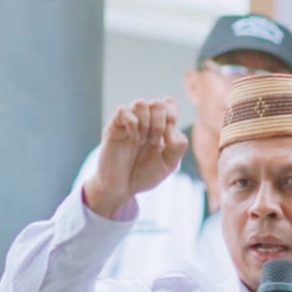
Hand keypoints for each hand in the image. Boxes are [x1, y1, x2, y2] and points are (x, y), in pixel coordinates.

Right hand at [84, 99, 187, 217]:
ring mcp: (129, 122)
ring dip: (146, 124)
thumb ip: (178, 146)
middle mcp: (145, 121)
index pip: (169, 104)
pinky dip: (133, 124)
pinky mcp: (114, 126)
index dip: (172, 114)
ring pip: (141, 103)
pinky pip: (123, 111)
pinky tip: (133, 139)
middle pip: (158, 103)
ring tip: (142, 142)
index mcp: (160, 126)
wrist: (122, 188)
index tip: (168, 136)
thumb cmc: (144, 174)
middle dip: (160, 123)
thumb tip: (172, 129)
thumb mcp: (169, 164)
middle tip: (154, 143)